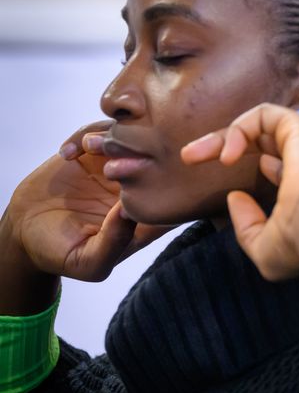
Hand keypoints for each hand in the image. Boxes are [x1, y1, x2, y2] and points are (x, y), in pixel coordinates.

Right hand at [0, 121, 167, 314]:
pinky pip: (99, 131)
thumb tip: (129, 211)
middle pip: (160, 159)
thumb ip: (114, 242)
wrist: (26, 233)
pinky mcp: (92, 153)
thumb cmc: (61, 254)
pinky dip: (85, 135)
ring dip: (113, 137)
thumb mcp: (88, 261)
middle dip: (143, 152)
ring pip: (132, 138)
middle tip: (112, 162)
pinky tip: (66, 154)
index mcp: (149, 215)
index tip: (134, 184)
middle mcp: (139, 187)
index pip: (179, 196)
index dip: (169, 183)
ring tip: (88, 149)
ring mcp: (117, 166)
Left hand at [181, 103, 298, 297]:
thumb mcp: (265, 249)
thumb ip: (247, 226)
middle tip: (189, 157)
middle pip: (265, 141)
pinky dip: (239, 130)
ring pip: (261, 125)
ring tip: (193, 154)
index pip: (284, 168)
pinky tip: (227, 155)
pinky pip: (264, 115)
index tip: (232, 194)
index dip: (258, 171)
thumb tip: (236, 197)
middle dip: (224, 146)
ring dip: (224, 136)